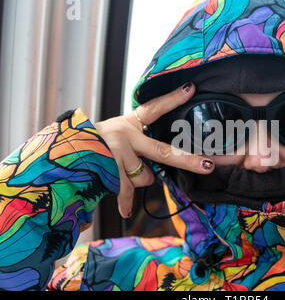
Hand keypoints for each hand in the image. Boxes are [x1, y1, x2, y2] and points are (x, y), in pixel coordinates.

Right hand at [94, 83, 214, 218]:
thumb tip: (153, 176)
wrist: (61, 152)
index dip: (173, 99)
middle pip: (163, 152)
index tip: (191, 89)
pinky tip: (126, 210)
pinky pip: (126, 190)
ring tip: (115, 173)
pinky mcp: (109, 167)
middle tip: (209, 166)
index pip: (154, 108)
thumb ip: (137, 150)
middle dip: (188, 161)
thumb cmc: (92, 146)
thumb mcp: (115, 138)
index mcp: (128, 123)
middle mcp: (124, 133)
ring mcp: (117, 150)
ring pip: (142, 177)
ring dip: (134, 182)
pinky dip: (125, 201)